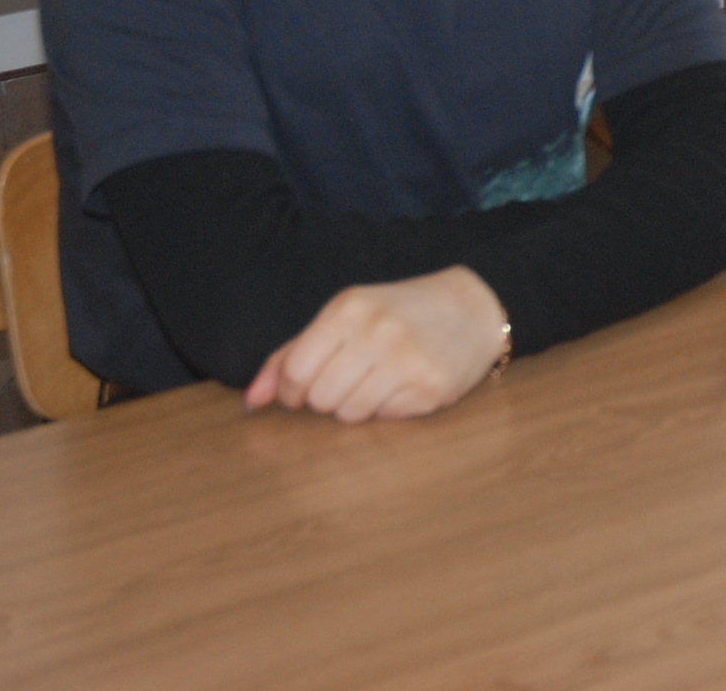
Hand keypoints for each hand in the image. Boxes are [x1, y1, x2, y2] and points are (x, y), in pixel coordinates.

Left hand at [245, 266, 509, 422]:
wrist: (474, 307)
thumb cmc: (399, 312)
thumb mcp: (346, 316)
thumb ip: (292, 353)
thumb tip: (252, 400)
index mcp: (349, 309)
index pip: (295, 371)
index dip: (293, 389)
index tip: (307, 385)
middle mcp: (377, 333)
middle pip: (319, 397)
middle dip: (326, 397)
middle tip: (350, 379)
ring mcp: (407, 362)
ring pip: (349, 414)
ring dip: (356, 406)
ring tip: (377, 381)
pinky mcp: (431, 388)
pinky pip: (385, 418)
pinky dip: (388, 409)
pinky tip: (404, 384)